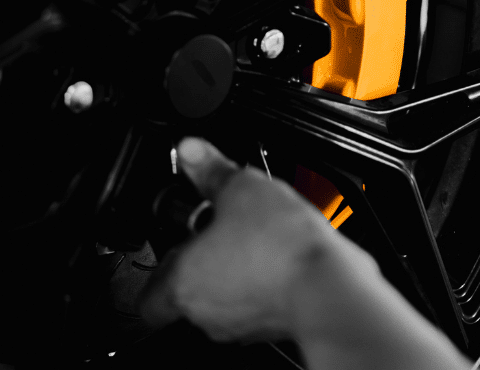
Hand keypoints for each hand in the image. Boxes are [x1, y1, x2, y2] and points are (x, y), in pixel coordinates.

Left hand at [138, 136, 353, 342]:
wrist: (331, 285)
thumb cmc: (282, 246)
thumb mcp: (241, 188)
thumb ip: (210, 171)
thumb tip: (192, 151)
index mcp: (184, 282)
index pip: (147, 300)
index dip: (154, 273)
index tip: (171, 249)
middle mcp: (206, 313)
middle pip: (187, 294)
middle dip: (202, 263)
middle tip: (218, 233)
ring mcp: (240, 327)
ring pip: (223, 300)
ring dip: (233, 274)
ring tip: (254, 241)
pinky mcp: (271, 328)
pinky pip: (256, 306)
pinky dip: (262, 285)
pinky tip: (278, 257)